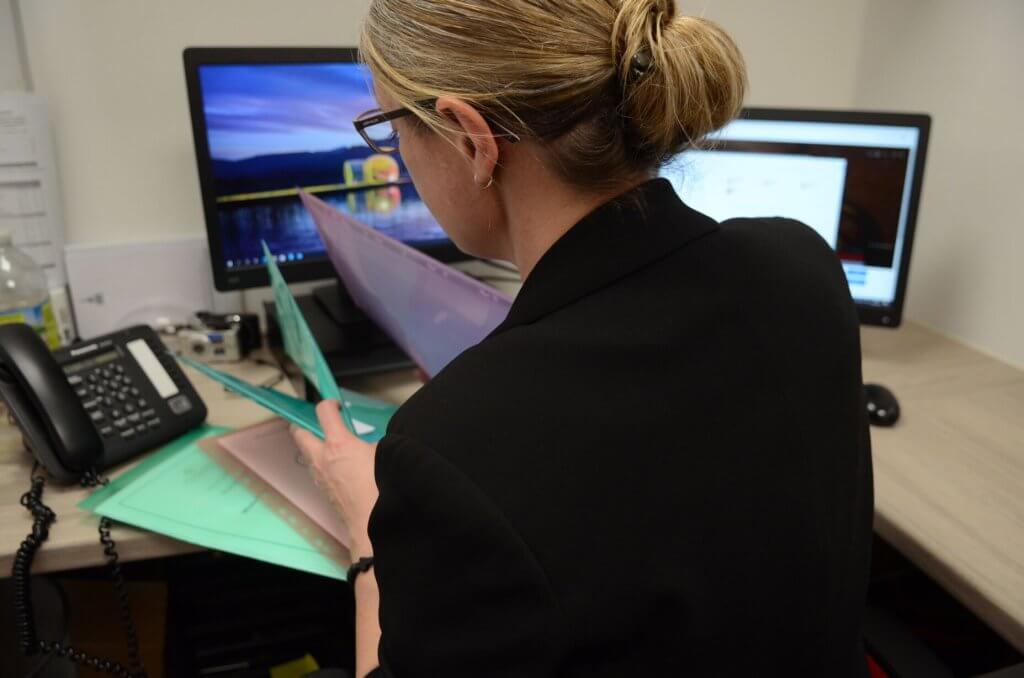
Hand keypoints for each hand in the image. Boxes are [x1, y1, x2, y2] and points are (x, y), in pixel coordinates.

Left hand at [292, 400, 378, 557]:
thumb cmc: (381, 488)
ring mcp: (320, 477)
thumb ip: (374, 445)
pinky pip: (318, 472)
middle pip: (299, 434)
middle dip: (305, 425)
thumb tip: (371, 446)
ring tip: (333, 448)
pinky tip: (341, 470)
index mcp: (338, 444)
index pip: (324, 412)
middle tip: (318, 424)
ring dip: (314, 447)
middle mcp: (322, 459)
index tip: (337, 405)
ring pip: (307, 455)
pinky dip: (324, 465)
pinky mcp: (324, 493)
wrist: (373, 523)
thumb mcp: (385, 455)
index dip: (329, 403)